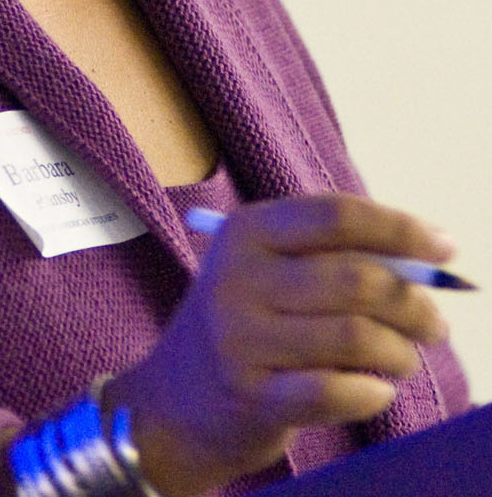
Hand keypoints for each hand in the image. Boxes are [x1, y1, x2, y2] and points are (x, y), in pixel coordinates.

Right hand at [104, 194, 453, 496]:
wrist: (173, 402)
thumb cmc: (243, 327)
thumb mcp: (266, 271)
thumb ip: (331, 256)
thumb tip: (423, 256)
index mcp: (245, 231)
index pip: (336, 216)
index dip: (399, 228)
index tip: (444, 247)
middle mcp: (237, 278)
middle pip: (355, 277)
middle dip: (413, 301)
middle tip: (433, 322)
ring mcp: (240, 339)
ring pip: (355, 336)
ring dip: (400, 351)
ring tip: (403, 358)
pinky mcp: (250, 396)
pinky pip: (334, 390)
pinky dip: (372, 391)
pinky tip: (376, 389)